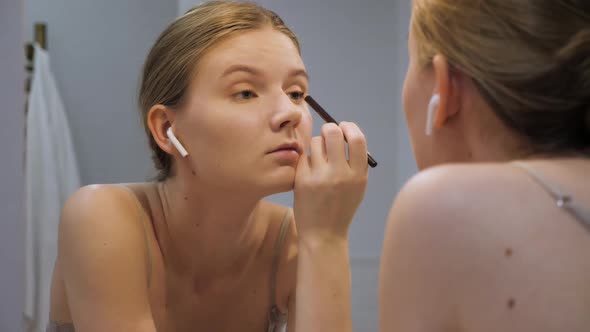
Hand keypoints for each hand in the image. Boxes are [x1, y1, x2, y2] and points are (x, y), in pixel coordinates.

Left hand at [293, 121, 368, 243]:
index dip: (349, 127)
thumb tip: (345, 132)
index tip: (344, 127)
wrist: (323, 234)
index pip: (357, 139)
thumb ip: (355, 161)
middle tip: (327, 135)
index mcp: (358, 175)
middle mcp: (340, 174)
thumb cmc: (341, 207)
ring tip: (318, 160)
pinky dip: (306, 160)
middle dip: (329, 129)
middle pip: (333, 132)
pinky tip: (309, 172)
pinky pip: (303, 156)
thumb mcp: (357, 186)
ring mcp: (319, 177)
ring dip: (316, 145)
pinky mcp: (302, 180)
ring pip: (315, 142)